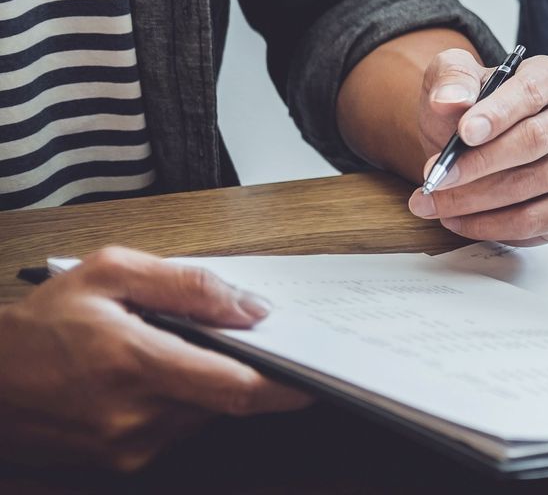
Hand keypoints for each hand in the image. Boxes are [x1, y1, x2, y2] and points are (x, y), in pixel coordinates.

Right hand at [0, 247, 309, 470]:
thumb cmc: (38, 323)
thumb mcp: (107, 274)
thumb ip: (188, 286)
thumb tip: (250, 308)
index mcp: (134, 366)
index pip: (235, 388)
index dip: (284, 386)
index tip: (319, 376)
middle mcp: (134, 418)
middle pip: (225, 401)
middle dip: (241, 370)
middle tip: (238, 339)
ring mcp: (126, 448)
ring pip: (202, 415)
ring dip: (205, 384)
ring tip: (170, 350)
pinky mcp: (118, 463)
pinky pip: (175, 430)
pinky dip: (179, 402)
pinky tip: (150, 376)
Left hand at [407, 50, 547, 243]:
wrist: (474, 144)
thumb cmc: (470, 109)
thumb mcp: (452, 77)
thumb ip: (451, 80)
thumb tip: (449, 100)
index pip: (531, 93)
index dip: (497, 115)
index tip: (464, 134)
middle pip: (534, 141)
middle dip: (478, 164)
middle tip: (436, 177)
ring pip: (530, 185)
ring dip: (474, 200)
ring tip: (433, 201)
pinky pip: (534, 221)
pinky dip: (490, 226)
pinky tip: (458, 219)